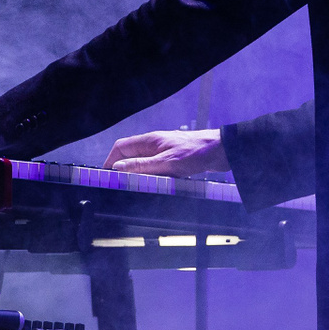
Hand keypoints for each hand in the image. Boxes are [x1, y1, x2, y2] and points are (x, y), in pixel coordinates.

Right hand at [103, 129, 227, 177]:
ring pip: (144, 163)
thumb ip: (141, 165)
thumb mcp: (166, 162)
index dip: (110, 160)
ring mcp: (165, 151)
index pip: (121, 147)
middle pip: (131, 155)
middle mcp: (155, 144)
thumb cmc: (196, 153)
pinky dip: (153, 177)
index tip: (106, 176)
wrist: (222, 151)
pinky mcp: (175, 159)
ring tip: (135, 188)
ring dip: (139, 175)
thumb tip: (118, 168)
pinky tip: (157, 187)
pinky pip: (157, 168)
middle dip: (124, 170)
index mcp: (150, 141)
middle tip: (119, 185)